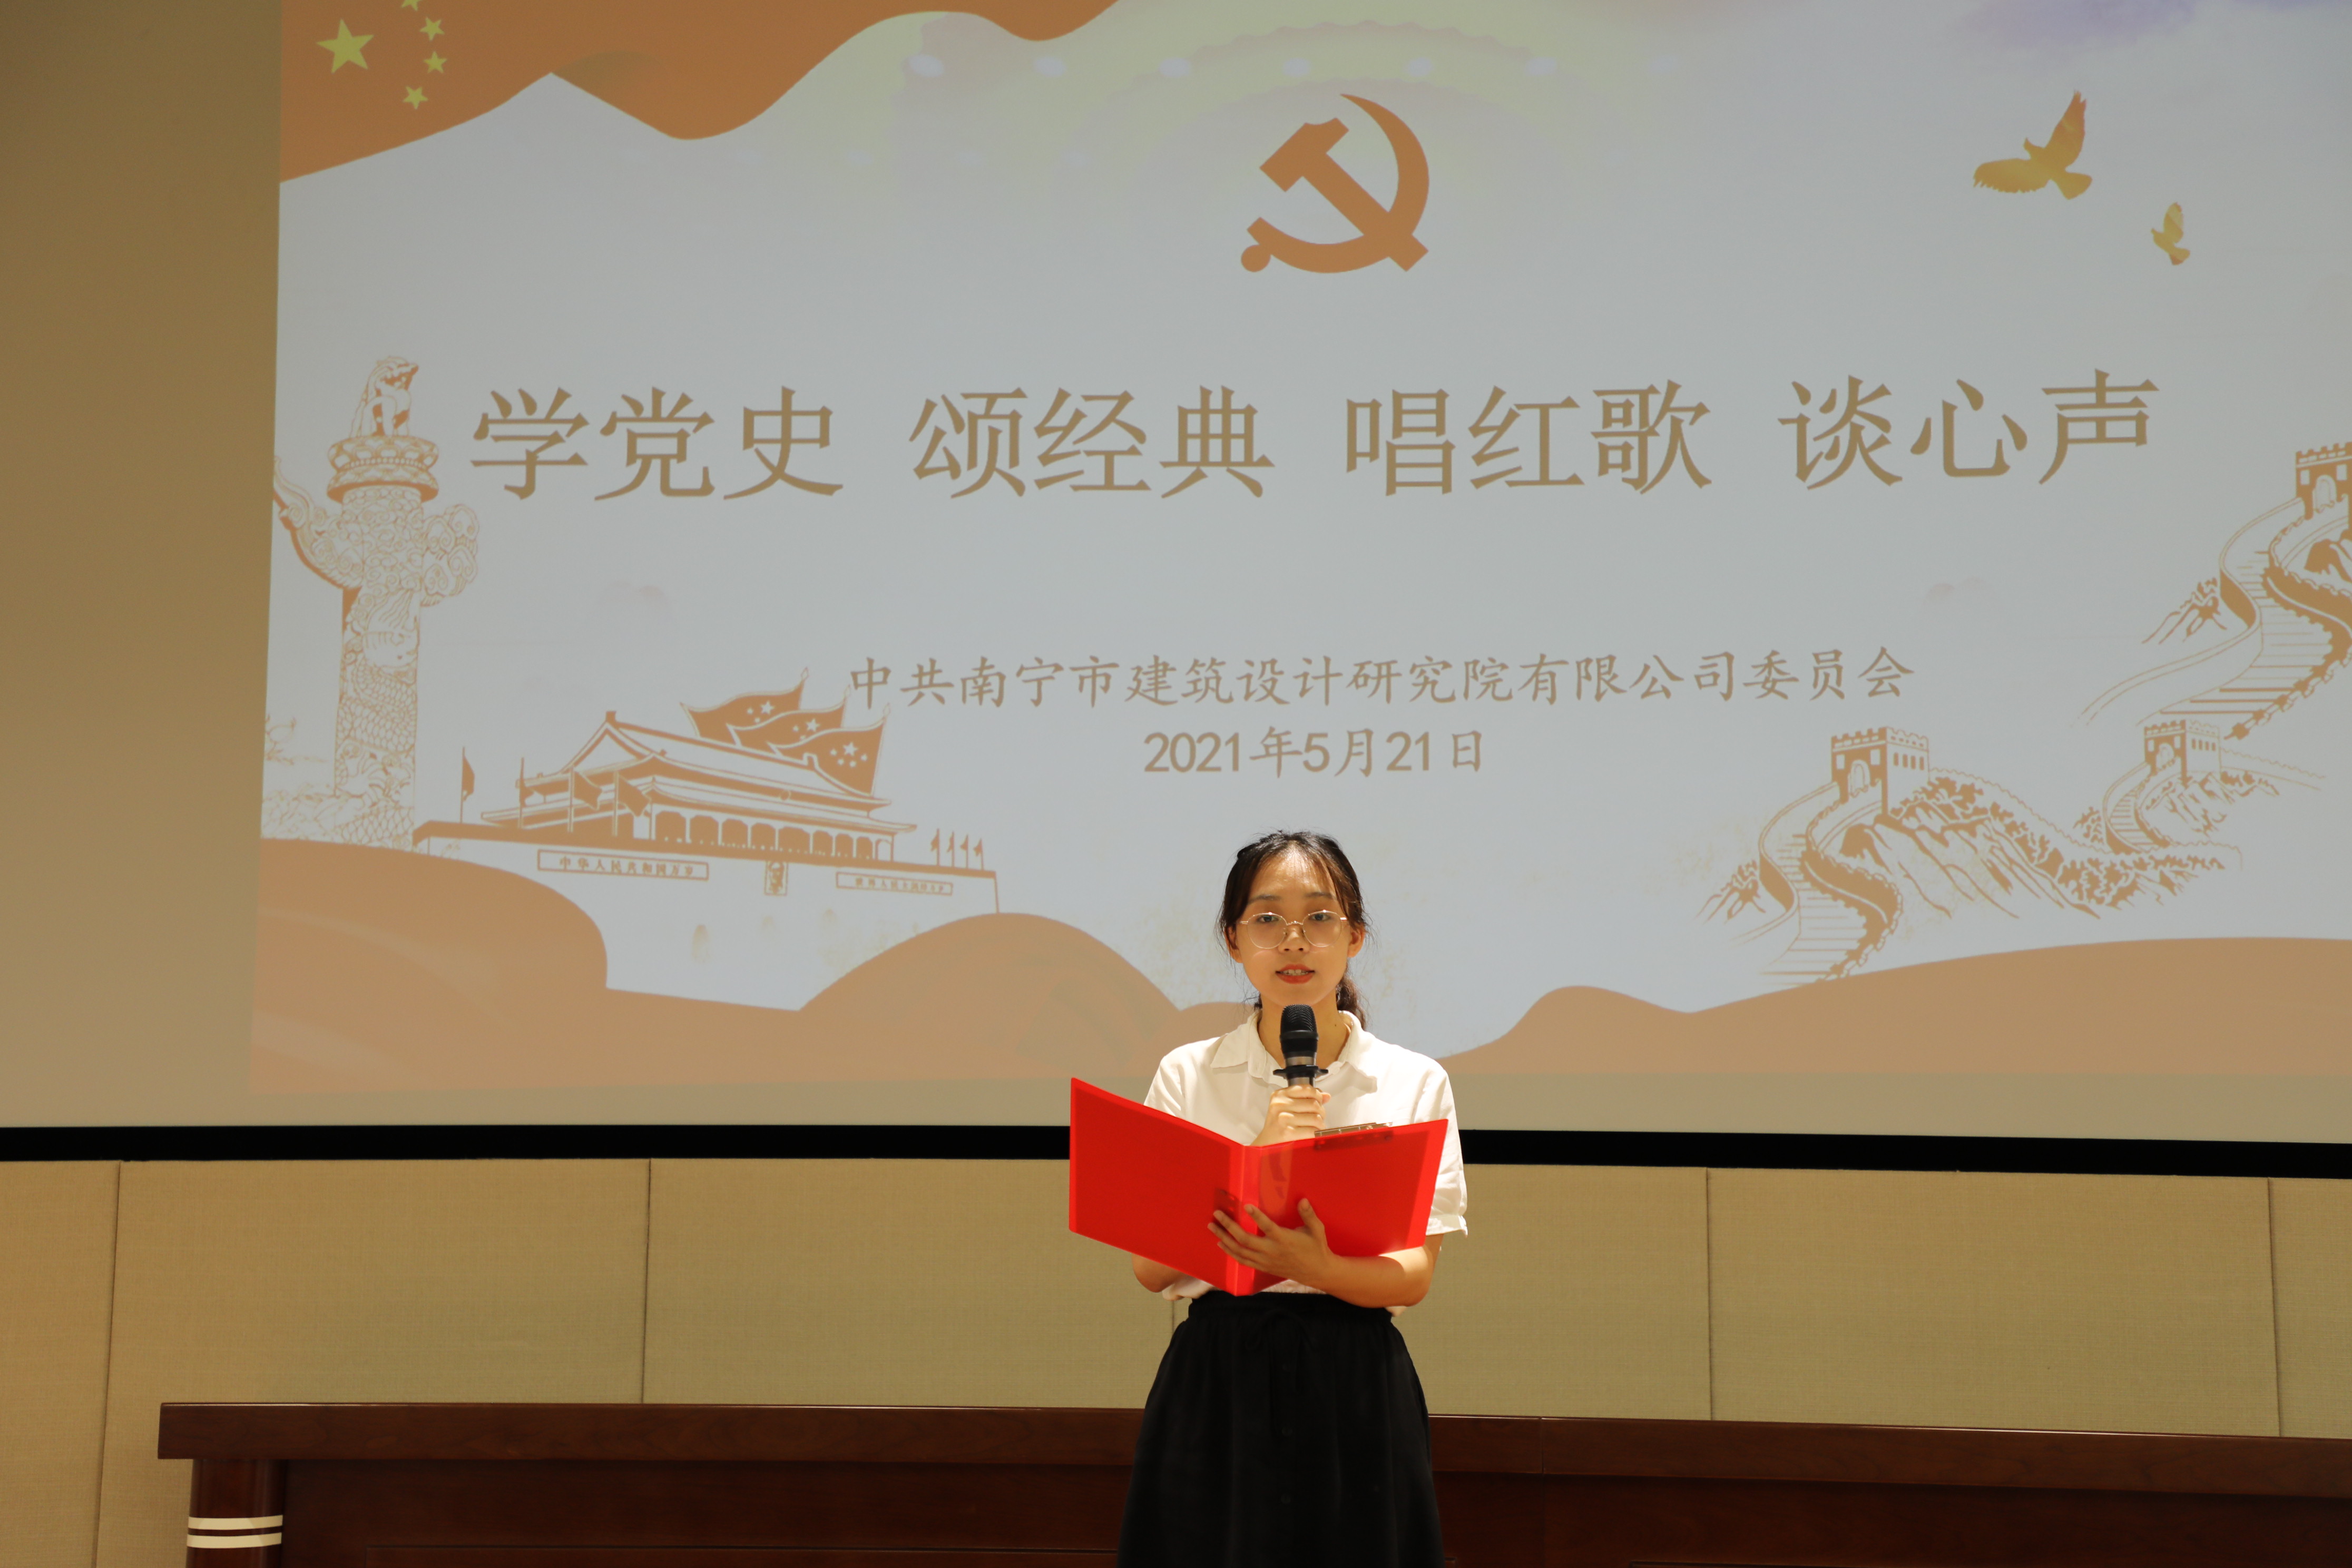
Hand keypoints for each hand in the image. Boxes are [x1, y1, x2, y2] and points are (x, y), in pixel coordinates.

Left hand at [1210, 1199, 1333, 1289]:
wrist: (1316, 1272)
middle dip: (1229, 1227)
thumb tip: (1303, 1200)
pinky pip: (1243, 1261)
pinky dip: (1231, 1252)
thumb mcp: (1316, 1230)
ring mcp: (1266, 1261)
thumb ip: (1308, 1215)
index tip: (1246, 1206)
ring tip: (1212, 1227)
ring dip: (1224, 1239)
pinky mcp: (1263, 1267)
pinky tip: (1222, 1244)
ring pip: (1240, 1251)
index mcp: (1284, 1240)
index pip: (1268, 1227)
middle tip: (1217, 1214)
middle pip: (1246, 1240)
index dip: (1257, 1217)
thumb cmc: (1316, 1248)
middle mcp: (1272, 1251)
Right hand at [1253, 1084, 1327, 1144]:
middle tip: (1318, 1118)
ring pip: (1316, 1118)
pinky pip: (1312, 1131)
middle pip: (1314, 1104)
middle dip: (1321, 1112)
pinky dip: (1316, 1134)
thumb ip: (1306, 1098)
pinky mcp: (1288, 1133)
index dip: (1317, 1095)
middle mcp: (1280, 1105)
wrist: (1267, 1143)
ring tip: (1315, 1127)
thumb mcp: (1287, 1106)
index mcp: (1280, 1095)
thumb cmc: (1279, 1125)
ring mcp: (1283, 1118)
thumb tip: (1326, 1095)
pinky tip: (1312, 1134)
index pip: (1307, 1089)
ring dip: (1320, 1124)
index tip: (1319, 1102)